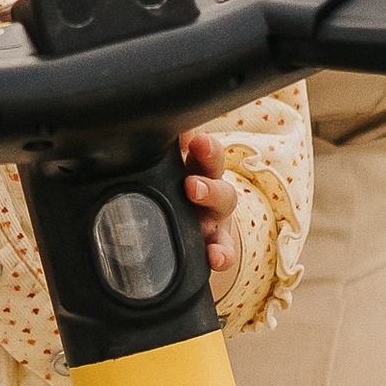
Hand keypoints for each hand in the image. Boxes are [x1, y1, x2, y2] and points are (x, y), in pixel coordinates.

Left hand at [182, 129, 238, 286]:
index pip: (207, 153)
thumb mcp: (172, 170)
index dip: (204, 146)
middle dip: (208, 174)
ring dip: (213, 199)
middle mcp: (212, 189)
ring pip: (224, 203)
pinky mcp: (218, 243)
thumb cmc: (178, 190)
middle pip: (217, 176)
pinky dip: (222, 255)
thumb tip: (160, 127)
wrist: (196, 227)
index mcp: (199, 168)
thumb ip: (167, 151)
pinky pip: (225, 249)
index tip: (196, 141)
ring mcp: (217, 217)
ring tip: (197, 199)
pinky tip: (215, 258)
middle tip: (190, 182)